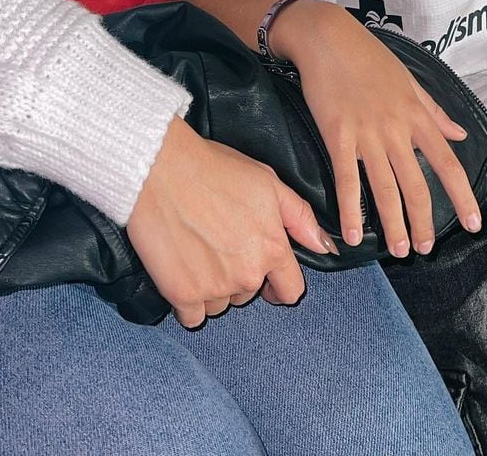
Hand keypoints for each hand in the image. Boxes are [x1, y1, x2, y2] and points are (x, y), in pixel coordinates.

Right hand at [127, 117, 335, 327]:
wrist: (160, 170)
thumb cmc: (213, 169)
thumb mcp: (267, 182)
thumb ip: (300, 217)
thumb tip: (325, 246)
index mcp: (272, 249)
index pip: (291, 290)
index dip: (279, 283)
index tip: (267, 277)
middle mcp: (247, 275)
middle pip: (249, 294)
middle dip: (239, 275)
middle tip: (219, 242)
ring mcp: (214, 288)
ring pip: (220, 304)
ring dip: (213, 287)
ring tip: (197, 250)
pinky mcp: (182, 295)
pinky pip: (192, 316)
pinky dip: (188, 300)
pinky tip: (182, 270)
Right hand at [276, 1, 481, 254]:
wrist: (327, 37)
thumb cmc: (367, 56)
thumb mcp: (408, 80)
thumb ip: (434, 112)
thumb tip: (460, 135)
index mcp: (416, 116)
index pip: (448, 163)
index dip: (463, 197)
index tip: (474, 224)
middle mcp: (396, 129)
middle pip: (416, 184)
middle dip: (424, 221)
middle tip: (425, 250)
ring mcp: (367, 133)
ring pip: (385, 188)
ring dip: (394, 224)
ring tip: (400, 250)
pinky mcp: (338, 135)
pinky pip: (347, 179)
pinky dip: (350, 210)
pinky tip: (351, 235)